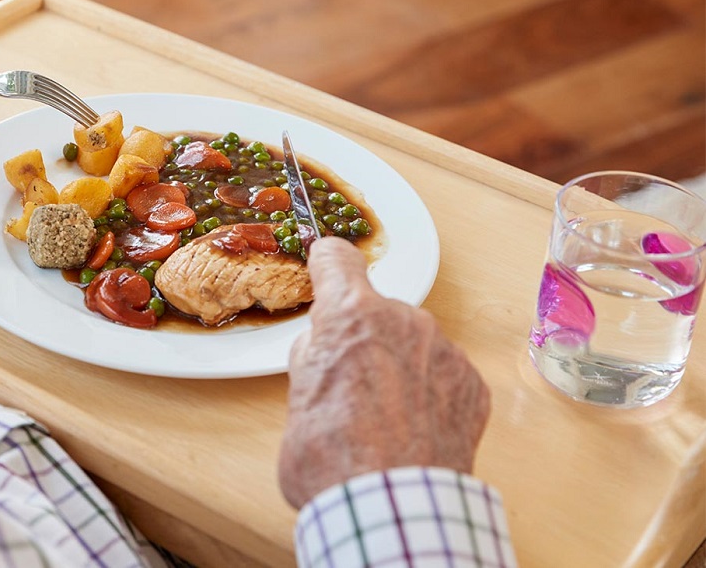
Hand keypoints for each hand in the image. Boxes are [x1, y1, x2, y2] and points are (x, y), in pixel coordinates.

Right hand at [278, 237, 490, 509]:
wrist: (390, 509)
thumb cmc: (332, 457)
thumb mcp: (297, 397)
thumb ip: (314, 357)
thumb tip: (326, 347)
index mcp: (350, 315)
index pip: (336, 259)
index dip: (327, 265)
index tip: (325, 268)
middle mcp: (404, 320)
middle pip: (378, 312)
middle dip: (364, 339)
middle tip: (348, 387)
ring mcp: (444, 351)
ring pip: (414, 344)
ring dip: (400, 367)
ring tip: (384, 419)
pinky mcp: (472, 385)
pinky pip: (444, 375)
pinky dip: (430, 396)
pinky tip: (414, 430)